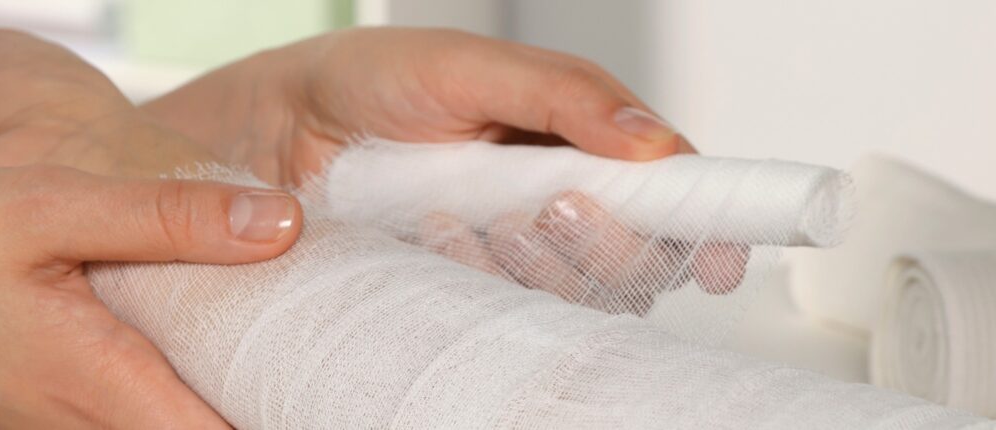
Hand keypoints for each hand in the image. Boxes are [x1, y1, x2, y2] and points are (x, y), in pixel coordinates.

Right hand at [0, 6, 301, 427]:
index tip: (351, 397)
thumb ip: (164, 218)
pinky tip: (198, 346)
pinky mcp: (48, 414)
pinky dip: (178, 395)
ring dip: (227, 402)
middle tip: (332, 370)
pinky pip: (134, 418)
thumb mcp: (44, 206)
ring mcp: (63, 429)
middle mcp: (87, 427)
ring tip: (286, 358)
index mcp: (101, 385)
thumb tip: (281, 224)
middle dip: (272, 406)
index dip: (296, 415)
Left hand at [147, 28, 737, 310]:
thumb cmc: (375, 83)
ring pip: (578, 294)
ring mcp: (515, 253)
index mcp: (583, 141)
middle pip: (640, 257)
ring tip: (474, 217)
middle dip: (608, 244)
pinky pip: (507, 314)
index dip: (706, 226)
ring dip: (539, 264)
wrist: (277, 126)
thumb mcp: (471, 67)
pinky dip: (482, 282)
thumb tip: (655, 142)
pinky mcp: (467, 291)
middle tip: (551, 207)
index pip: (673, 192)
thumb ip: (566, 94)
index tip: (717, 257)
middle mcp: (561, 201)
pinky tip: (438, 242)